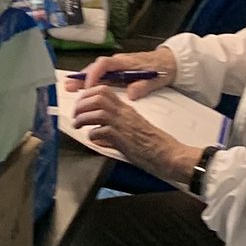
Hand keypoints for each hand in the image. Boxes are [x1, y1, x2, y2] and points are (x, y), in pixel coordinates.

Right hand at [64, 48, 175, 98]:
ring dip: (84, 79)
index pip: (104, 64)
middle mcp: (118, 61)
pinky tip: (84, 88)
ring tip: (70, 88)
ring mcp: (117, 65)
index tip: (87, 87)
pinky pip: (101, 74)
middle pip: (95, 67)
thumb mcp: (155, 79)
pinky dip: (91, 80)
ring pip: (96, 70)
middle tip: (69, 87)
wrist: (170, 60)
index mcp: (125, 62)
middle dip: (81, 77)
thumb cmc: (162, 68)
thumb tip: (131, 94)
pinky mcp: (118, 69)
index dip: (94, 75)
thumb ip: (142, 86)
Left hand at [73, 85, 201, 181]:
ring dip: (83, 117)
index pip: (104, 91)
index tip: (80, 103)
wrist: (169, 154)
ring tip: (78, 125)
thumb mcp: (133, 131)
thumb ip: (115, 129)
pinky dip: (92, 134)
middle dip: (82, 103)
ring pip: (97, 111)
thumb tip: (98, 136)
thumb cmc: (154, 145)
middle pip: (98, 96)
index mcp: (127, 110)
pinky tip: (93, 139)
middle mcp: (124, 114)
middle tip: (76, 115)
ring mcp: (123, 125)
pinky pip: (101, 131)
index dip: (88, 94)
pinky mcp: (123, 139)